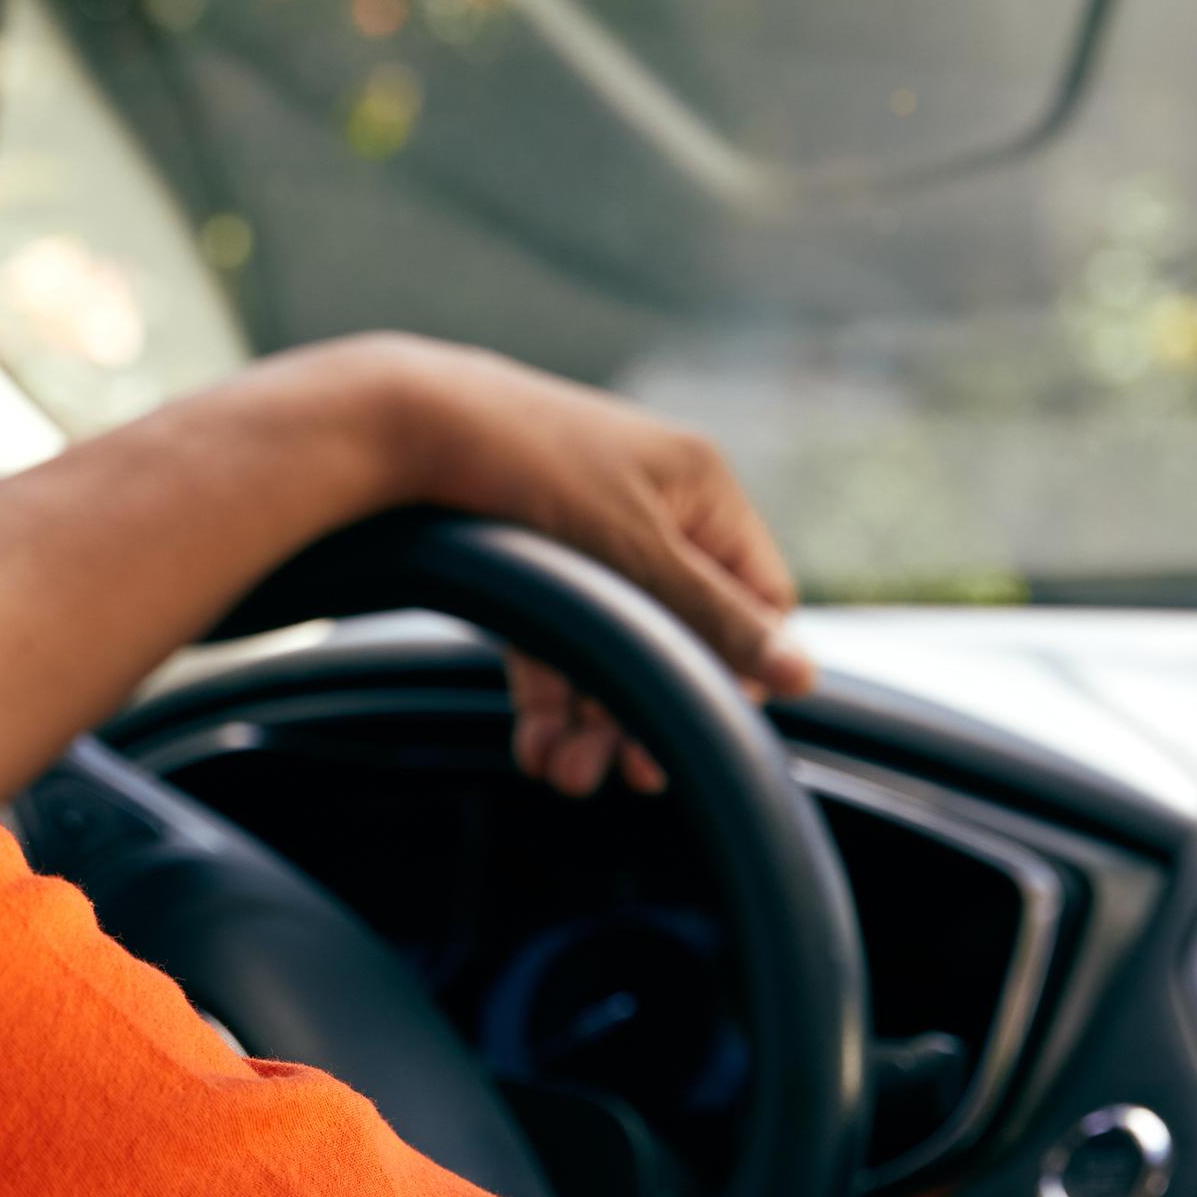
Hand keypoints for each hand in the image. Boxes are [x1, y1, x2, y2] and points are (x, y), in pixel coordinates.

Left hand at [321, 336, 813, 795]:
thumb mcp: (632, 554)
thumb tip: (803, 678)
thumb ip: (714, 620)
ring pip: (611, 645)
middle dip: (649, 709)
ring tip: (565, 773)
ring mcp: (585, 531)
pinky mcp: (527, 555)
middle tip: (628, 775)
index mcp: (698, 489)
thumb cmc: (526, 468)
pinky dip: (549, 692)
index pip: (754, 597)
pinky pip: (557, 636)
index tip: (705, 720)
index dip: (738, 665)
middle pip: (676, 634)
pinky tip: (535, 745)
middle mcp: (650, 507)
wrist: (393, 421)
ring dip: (593, 716)